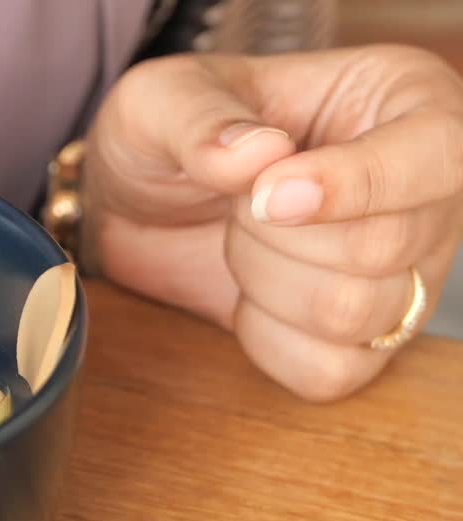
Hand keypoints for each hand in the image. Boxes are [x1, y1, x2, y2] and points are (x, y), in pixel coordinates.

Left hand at [83, 44, 462, 401]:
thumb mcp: (161, 98)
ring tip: (241, 241)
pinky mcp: (365, 341)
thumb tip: (257, 157)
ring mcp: (407, 273)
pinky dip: (268, 340)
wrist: (139, 202)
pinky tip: (246, 297)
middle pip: (383, 247)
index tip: (264, 196)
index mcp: (405, 100)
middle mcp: (427, 191)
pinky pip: (332, 370)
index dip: (351, 185)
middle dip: (274, 236)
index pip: (435, 153)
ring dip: (266, 284)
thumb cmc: (171, 132)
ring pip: (357, 314)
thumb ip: (200, 118)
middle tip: (234, 205)